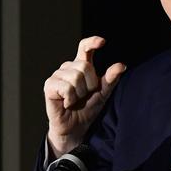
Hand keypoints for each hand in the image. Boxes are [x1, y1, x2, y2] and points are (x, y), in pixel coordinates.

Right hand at [44, 36, 125, 155]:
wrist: (75, 127)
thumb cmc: (87, 108)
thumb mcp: (103, 93)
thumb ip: (110, 79)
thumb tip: (121, 65)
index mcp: (80, 66)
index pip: (84, 48)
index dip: (92, 42)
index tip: (102, 42)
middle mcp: (68, 67)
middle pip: (84, 66)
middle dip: (89, 84)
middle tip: (84, 95)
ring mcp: (57, 75)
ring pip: (75, 77)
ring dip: (79, 94)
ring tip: (75, 100)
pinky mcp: (49, 86)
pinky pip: (66, 87)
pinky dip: (70, 99)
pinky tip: (67, 103)